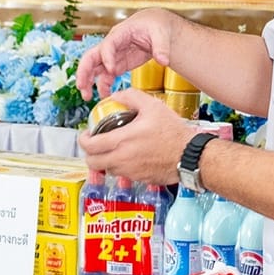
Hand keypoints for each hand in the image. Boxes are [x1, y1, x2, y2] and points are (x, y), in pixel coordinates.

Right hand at [76, 9, 181, 98]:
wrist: (156, 27)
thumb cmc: (156, 25)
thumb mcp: (161, 33)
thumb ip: (161, 47)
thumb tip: (163, 61)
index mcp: (121, 33)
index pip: (108, 45)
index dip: (107, 58)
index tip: (111, 71)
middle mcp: (112, 44)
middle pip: (91, 56)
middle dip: (84, 72)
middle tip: (82, 87)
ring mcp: (114, 55)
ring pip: (94, 68)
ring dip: (89, 82)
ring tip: (87, 96)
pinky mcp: (118, 64)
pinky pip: (105, 75)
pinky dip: (102, 86)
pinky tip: (105, 96)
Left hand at [79, 90, 199, 186]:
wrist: (190, 155)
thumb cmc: (173, 132)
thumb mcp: (153, 106)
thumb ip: (131, 96)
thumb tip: (116, 96)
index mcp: (123, 141)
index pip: (90, 146)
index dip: (83, 140)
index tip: (86, 135)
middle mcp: (123, 159)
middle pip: (93, 162)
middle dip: (89, 153)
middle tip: (94, 145)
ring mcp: (131, 172)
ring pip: (107, 169)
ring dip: (104, 160)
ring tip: (111, 149)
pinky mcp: (140, 179)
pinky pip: (122, 174)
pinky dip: (120, 167)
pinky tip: (128, 156)